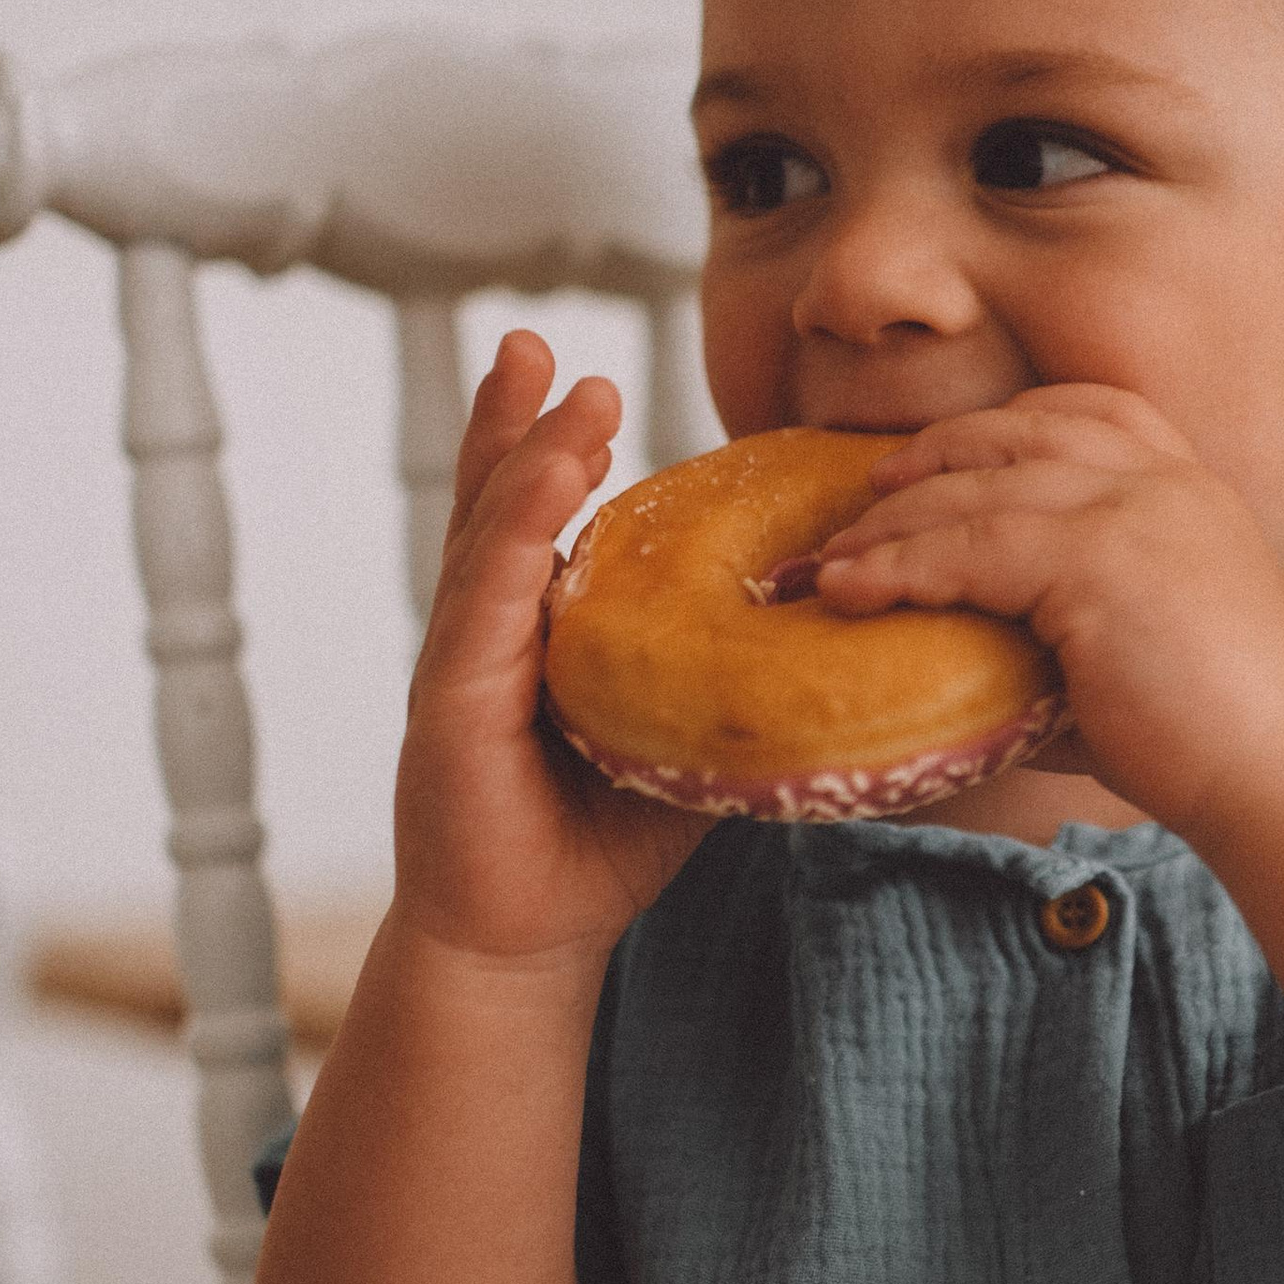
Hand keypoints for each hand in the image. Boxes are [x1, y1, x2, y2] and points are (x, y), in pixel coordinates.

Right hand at [393, 330, 705, 969]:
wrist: (529, 940)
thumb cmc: (604, 842)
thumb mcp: (682, 738)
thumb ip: (725, 680)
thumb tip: (833, 633)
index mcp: (535, 633)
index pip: (540, 521)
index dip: (550, 449)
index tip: (583, 381)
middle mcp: (488, 634)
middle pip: (496, 503)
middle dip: (514, 420)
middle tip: (533, 343)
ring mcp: (463, 666)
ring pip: (490, 539)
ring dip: (527, 460)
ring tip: (566, 393)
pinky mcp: (450, 708)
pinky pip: (481, 609)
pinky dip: (514, 543)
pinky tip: (543, 494)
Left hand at [812, 385, 1283, 838]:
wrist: (1279, 778)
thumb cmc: (1208, 743)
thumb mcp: (1137, 648)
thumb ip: (1062, 627)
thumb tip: (958, 659)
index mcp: (1191, 489)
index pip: (1095, 410)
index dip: (1006, 425)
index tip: (939, 458)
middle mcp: (1166, 481)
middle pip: (1019, 433)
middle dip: (928, 460)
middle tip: (862, 505)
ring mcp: (1136, 509)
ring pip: (979, 487)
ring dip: (891, 522)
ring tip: (831, 562)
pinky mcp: (1101, 558)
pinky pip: (969, 546)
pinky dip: (897, 568)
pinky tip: (849, 591)